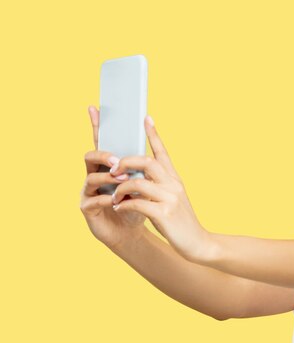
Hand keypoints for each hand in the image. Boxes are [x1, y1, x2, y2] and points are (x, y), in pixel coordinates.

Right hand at [80, 105, 147, 249]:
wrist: (133, 232)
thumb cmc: (138, 206)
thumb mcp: (145, 184)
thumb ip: (144, 166)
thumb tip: (154, 141)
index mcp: (108, 167)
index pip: (102, 143)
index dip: (97, 126)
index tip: (95, 108)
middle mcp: (95, 175)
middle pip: (90, 156)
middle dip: (104, 155)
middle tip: (118, 161)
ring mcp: (89, 192)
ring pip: (90, 177)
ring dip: (109, 178)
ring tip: (124, 182)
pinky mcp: (87, 209)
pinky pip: (93, 200)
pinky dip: (106, 199)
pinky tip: (117, 202)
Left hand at [108, 114, 206, 260]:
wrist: (198, 243)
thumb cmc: (182, 222)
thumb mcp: (173, 199)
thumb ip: (159, 186)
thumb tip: (137, 178)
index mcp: (175, 179)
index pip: (163, 152)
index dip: (154, 135)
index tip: (145, 118)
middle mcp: (173, 185)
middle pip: (147, 162)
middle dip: (125, 163)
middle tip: (113, 170)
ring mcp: (170, 199)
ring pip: (138, 182)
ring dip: (121, 188)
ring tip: (114, 197)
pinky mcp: (164, 214)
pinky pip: (136, 203)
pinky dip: (124, 204)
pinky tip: (119, 208)